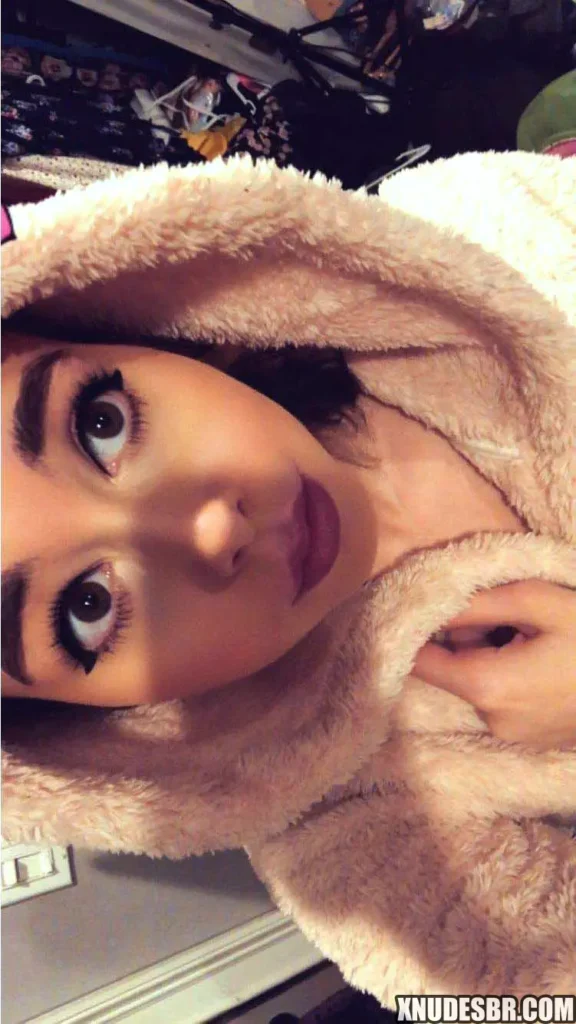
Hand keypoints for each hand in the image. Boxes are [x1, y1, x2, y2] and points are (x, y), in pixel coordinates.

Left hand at [414, 580, 575, 748]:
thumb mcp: (540, 602)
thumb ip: (480, 602)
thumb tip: (435, 604)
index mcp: (486, 685)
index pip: (420, 663)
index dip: (417, 632)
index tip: (426, 606)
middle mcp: (490, 719)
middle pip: (450, 671)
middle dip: (465, 638)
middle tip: (507, 614)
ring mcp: (511, 735)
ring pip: (476, 683)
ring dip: (489, 654)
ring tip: (531, 635)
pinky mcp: (530, 740)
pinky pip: (500, 700)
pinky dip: (508, 675)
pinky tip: (542, 658)